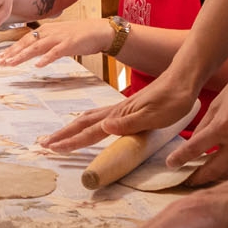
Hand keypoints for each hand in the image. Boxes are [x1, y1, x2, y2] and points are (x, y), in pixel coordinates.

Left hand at [0, 17, 110, 67]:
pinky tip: (38, 65)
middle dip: (12, 53)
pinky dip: (46, 59)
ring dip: (23, 56)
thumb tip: (33, 53)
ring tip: (12, 63)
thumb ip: (45, 44)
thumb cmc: (79, 35)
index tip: (1, 57)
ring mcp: (58, 38)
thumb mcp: (58, 37)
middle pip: (27, 43)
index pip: (24, 40)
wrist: (99, 31)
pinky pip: (55, 52)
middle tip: (1, 62)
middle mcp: (49, 32)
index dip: (12, 48)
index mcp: (45, 30)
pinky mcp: (69, 44)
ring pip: (36, 47)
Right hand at [38, 72, 199, 153]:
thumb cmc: (174, 98)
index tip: (53, 149)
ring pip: (88, 120)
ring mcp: (120, 109)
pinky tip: (85, 125)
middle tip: (44, 144)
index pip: (91, 131)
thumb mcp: (155, 115)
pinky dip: (84, 123)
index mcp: (120, 116)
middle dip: (63, 135)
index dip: (72, 141)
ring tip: (57, 137)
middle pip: (83, 124)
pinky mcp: (127, 108)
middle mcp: (115, 112)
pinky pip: (98, 118)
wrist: (184, 78)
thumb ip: (129, 122)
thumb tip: (104, 128)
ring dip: (71, 129)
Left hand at [169, 44, 227, 183]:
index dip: (180, 159)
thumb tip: (195, 142)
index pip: (196, 149)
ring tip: (201, 180)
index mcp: (225, 126)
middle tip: (184, 182)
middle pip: (214, 170)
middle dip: (198, 178)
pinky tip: (221, 169)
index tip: (170, 165)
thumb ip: (206, 124)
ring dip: (215, 179)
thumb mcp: (220, 101)